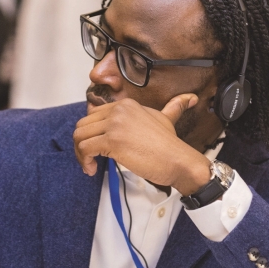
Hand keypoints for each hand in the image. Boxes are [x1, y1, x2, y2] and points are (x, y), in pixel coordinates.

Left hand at [73, 94, 211, 195]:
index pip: (93, 115)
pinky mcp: (112, 141)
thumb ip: (172, 106)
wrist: (178, 160)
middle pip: (83, 125)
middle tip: (90, 159)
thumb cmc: (170, 146)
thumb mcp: (167, 118)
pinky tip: (93, 169)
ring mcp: (115, 124)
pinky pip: (85, 149)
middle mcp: (118, 110)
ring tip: (90, 165)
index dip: (90, 133)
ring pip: (80, 136)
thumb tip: (189, 98)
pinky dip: (84, 161)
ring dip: (80, 154)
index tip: (96, 148)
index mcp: (126, 104)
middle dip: (81, 144)